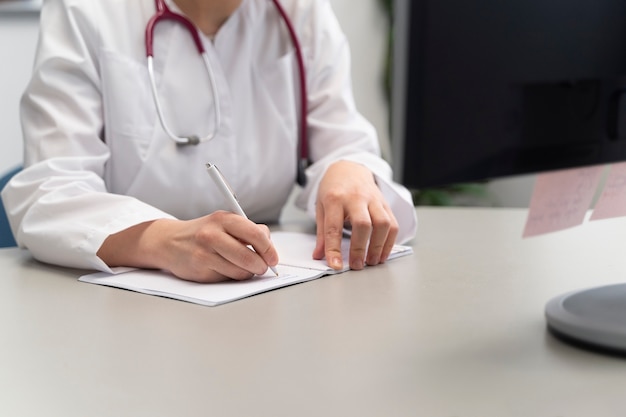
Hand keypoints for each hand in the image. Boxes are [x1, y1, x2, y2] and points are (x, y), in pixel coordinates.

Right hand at [97, 211, 278, 282]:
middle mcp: (213, 235)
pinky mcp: (200, 270)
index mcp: (224, 219)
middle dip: (261, 266)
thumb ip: (248, 230)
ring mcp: (205, 253)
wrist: (169, 241)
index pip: (256, 234)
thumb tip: (269, 245)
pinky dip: (230, 277)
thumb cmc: (203, 233)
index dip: (269, 249)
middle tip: (262, 267)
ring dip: (247, 273)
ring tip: (241, 267)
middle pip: (250, 257)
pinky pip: (226, 279)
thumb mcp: (224, 222)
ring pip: (240, 272)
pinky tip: (223, 268)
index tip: (273, 258)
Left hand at [313, 160, 398, 270]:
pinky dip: (390, 241)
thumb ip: (322, 233)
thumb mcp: (321, 207)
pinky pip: (393, 223)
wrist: (349, 168)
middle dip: (361, 248)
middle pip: (363, 224)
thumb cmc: (333, 190)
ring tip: (372, 261)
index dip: (334, 249)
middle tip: (357, 265)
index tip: (336, 265)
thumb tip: (319, 256)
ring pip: (382, 223)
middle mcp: (355, 197)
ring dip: (379, 246)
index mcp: (334, 198)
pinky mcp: (385, 203)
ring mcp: (373, 199)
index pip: (333, 227)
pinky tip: (383, 253)